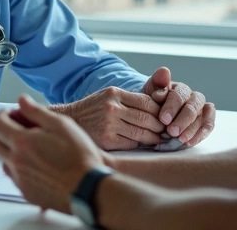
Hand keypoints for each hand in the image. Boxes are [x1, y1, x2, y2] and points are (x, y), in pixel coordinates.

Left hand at [0, 95, 106, 212]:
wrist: (88, 189)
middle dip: (0, 132)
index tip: (16, 114)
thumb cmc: (79, 155)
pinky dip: (20, 168)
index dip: (3, 114)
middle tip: (18, 129)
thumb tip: (22, 100)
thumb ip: (37, 111)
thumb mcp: (61, 124)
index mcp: (21, 142)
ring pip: (2, 161)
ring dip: (10, 151)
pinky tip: (39, 166)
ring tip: (31, 149)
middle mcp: (15, 162)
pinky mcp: (26, 193)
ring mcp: (19, 179)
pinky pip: (15, 177)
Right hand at [50, 86, 164, 149]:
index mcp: (114, 93)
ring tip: (159, 139)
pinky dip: (141, 144)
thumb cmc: (94, 109)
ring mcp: (108, 124)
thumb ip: (130, 99)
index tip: (166, 117)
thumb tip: (159, 108)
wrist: (69, 121)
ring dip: (154, 137)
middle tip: (168, 131)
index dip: (160, 110)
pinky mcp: (107, 140)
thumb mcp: (109, 96)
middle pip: (147, 117)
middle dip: (160, 126)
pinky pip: (132, 143)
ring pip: (142, 132)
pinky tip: (144, 145)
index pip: (146, 101)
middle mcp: (112, 107)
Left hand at [141, 67, 215, 148]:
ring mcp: (201, 109)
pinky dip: (202, 133)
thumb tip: (164, 71)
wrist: (155, 115)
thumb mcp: (149, 93)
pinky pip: (209, 124)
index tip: (163, 119)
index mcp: (179, 89)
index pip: (179, 95)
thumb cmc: (152, 104)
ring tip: (181, 140)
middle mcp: (193, 97)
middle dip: (182, 120)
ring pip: (202, 116)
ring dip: (192, 129)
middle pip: (192, 107)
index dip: (171, 107)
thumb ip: (157, 83)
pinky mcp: (206, 120)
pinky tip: (191, 142)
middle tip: (171, 132)